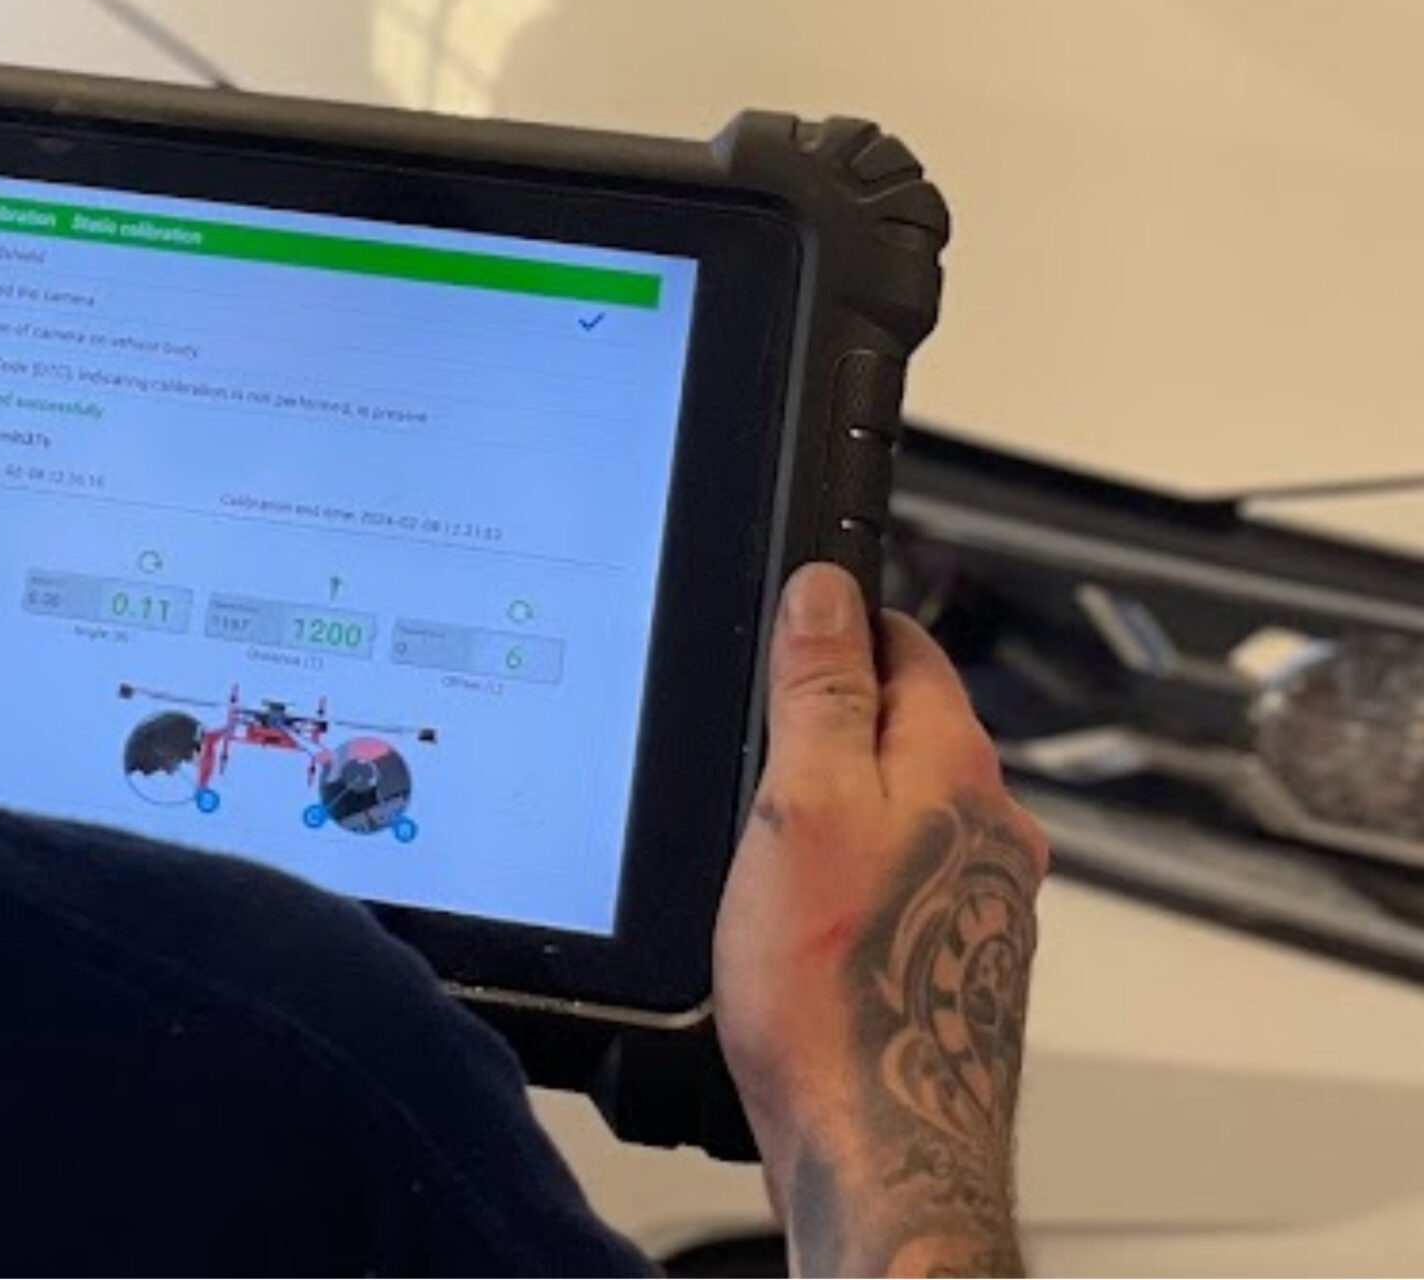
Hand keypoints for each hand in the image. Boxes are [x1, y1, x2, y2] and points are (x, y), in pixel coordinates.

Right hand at [714, 564, 1049, 1278]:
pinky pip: (901, 882)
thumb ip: (821, 688)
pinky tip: (802, 917)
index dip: (841, 624)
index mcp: (958, 768)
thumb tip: (828, 590)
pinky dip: (852, 879)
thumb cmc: (841, 991)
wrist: (882, 1154)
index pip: (907, 646)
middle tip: (753, 741)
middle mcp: (992, 829)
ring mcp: (982, 901)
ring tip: (768, 839)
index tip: (788, 626)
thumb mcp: (800, 801)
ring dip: (841, 807)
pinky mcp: (957, 963)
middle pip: (907, 727)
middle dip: (833, 722)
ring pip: (904, 808)